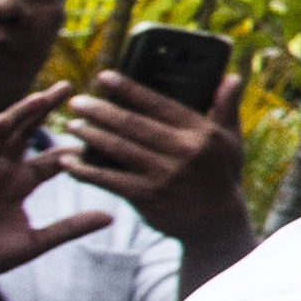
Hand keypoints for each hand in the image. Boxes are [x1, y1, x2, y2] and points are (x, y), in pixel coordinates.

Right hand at [0, 84, 111, 277]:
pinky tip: (4, 120)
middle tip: (69, 88)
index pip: (53, 159)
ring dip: (19, 115)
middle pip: (26, 133)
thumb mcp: (32, 244)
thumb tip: (111, 217)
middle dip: (44, 110)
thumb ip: (69, 228)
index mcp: (18, 182)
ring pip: (1, 134)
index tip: (102, 132)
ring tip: (43, 96)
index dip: (75, 148)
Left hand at [63, 71, 251, 248]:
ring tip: (72, 126)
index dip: (129, 88)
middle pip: (132, 124)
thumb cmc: (221, 175)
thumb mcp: (231, 141)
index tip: (104, 77)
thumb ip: (226, 108)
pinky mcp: (148, 197)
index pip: (159, 103)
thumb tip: (230, 77)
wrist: (218, 224)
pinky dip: (86, 170)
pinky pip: (109, 179)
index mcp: (201, 133)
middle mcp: (183, 151)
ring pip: (118, 148)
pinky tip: (69, 162)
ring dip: (90, 135)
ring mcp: (164, 175)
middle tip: (77, 102)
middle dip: (100, 111)